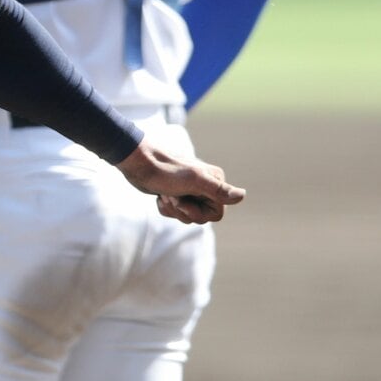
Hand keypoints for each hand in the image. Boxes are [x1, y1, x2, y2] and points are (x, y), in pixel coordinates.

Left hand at [116, 134, 245, 224]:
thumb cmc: (164, 171)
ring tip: (165, 193)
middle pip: (202, 218)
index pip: (217, 215)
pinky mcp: (175, 193)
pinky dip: (164, 207)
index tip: (185, 199)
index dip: (199, 212)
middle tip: (172, 194)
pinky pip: (174, 213)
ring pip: (187, 217)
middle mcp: (206, 185)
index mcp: (215, 180)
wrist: (137, 163)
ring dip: (173, 209)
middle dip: (184, 211)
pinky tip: (158, 195)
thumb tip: (243, 195)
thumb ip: (218, 189)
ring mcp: (189, 190)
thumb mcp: (193, 181)